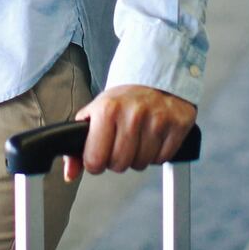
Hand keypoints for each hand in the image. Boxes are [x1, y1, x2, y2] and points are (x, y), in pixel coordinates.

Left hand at [62, 85, 196, 181]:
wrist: (154, 76)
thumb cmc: (122, 99)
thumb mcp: (94, 114)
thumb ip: (77, 145)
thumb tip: (70, 173)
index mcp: (107, 109)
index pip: (95, 160)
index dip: (96, 162)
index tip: (99, 153)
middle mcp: (133, 114)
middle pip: (119, 165)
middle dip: (117, 160)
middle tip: (120, 143)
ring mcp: (158, 120)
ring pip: (141, 164)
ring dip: (138, 157)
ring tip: (137, 138)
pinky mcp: (178, 125)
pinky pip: (162, 159)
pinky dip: (156, 154)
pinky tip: (153, 137)